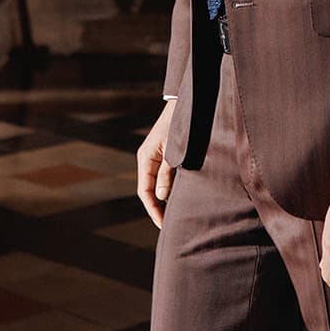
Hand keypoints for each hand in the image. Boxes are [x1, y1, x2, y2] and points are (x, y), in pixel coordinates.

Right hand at [136, 99, 175, 227]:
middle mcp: (147, 159)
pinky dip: (167, 188)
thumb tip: (160, 197)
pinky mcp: (163, 155)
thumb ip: (166, 173)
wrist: (184, 105)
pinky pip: (162, 176)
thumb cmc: (179, 126)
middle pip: (148, 190)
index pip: (145, 192)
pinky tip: (177, 197)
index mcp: (145, 158)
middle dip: (157, 208)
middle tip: (168, 225)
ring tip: (173, 215)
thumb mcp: (173, 150)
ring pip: (155, 184)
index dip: (153, 209)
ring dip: (162, 199)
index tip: (162, 224)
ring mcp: (154, 157)